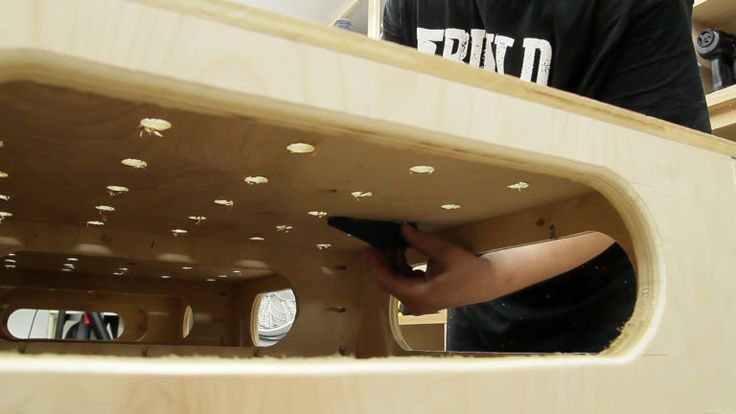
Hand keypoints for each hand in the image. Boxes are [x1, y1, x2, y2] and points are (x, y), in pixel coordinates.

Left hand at [365, 224, 493, 314]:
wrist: (487, 282)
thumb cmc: (469, 269)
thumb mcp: (445, 252)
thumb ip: (421, 241)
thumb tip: (402, 229)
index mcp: (419, 295)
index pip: (387, 281)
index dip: (375, 264)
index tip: (369, 247)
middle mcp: (415, 303)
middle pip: (389, 281)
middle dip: (383, 259)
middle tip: (378, 239)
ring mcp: (418, 302)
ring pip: (396, 280)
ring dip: (391, 261)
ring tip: (391, 241)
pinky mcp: (422, 296)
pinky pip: (404, 280)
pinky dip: (401, 265)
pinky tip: (401, 249)